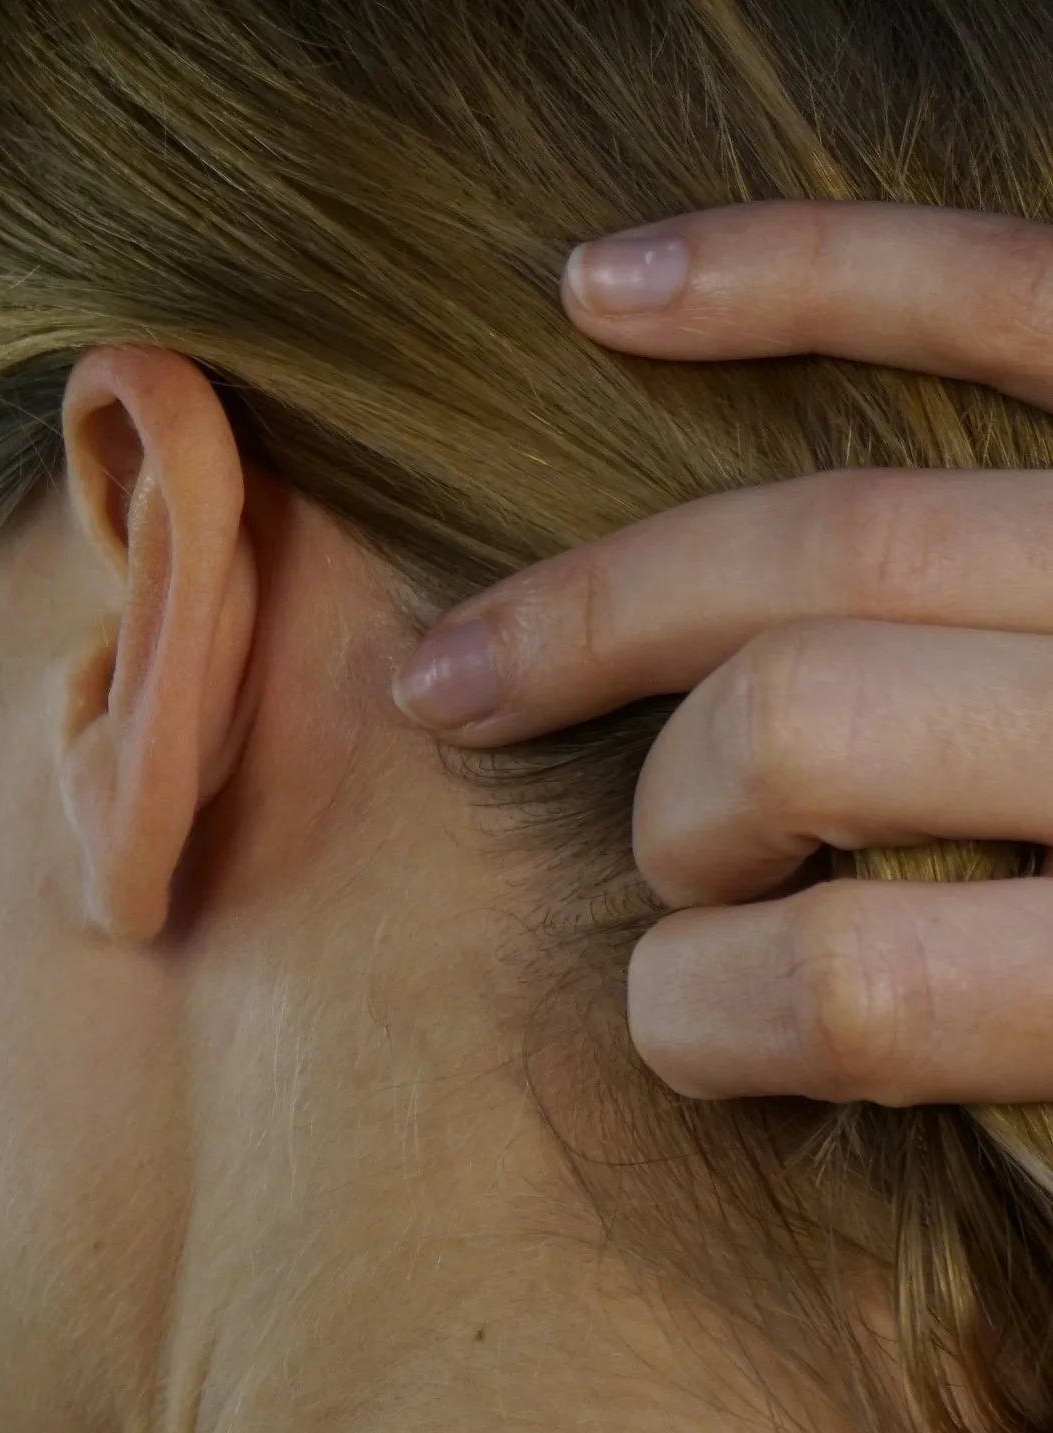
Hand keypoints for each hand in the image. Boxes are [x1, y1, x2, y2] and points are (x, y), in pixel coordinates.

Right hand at [392, 204, 1052, 1106]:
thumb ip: (1008, 1089)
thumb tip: (811, 1059)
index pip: (851, 991)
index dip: (714, 1023)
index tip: (687, 1036)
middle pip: (798, 732)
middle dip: (686, 820)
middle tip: (679, 871)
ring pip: (835, 531)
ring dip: (630, 611)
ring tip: (500, 672)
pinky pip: (986, 283)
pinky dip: (783, 272)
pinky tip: (607, 291)